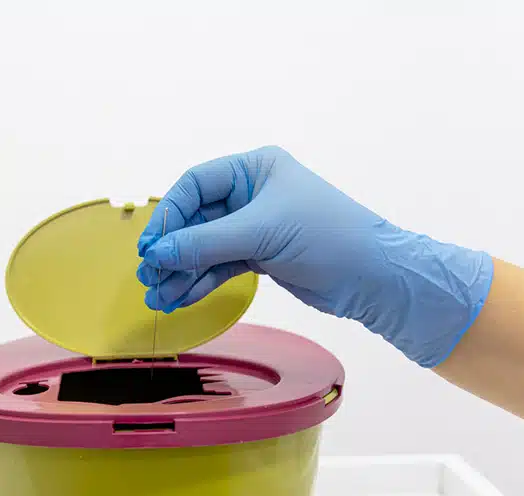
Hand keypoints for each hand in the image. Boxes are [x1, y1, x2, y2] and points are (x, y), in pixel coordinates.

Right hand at [136, 146, 493, 367]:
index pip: (195, 184)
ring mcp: (255, 226)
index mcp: (254, 169)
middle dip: (171, 249)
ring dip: (181, 271)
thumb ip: (205, 243)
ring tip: (158, 298)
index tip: (149, 246)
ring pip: (205, 247)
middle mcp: (251, 193)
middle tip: (148, 276)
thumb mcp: (262, 234)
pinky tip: (180, 298)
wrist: (375, 278)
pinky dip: (200, 282)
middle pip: (195, 218)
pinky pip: (220, 265)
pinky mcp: (261, 255)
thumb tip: (156, 253)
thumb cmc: (329, 238)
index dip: (168, 214)